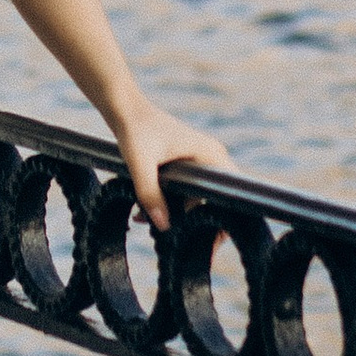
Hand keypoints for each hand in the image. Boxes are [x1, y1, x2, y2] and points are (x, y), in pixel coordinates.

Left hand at [112, 102, 230, 233]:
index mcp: (210, 155)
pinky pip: (186, 191)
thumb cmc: (135, 131)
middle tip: (176, 242)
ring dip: (176, 214)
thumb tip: (164, 226)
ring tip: (145, 223)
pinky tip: (143, 213)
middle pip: (217, 201)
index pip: (230, 195)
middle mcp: (211, 158)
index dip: (224, 222)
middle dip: (194, 223)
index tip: (208, 244)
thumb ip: (150, 194)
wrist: (125, 110)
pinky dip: (169, 203)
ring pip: (198, 198)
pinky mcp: (187, 163)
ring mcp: (200, 160)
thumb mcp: (140, 164)